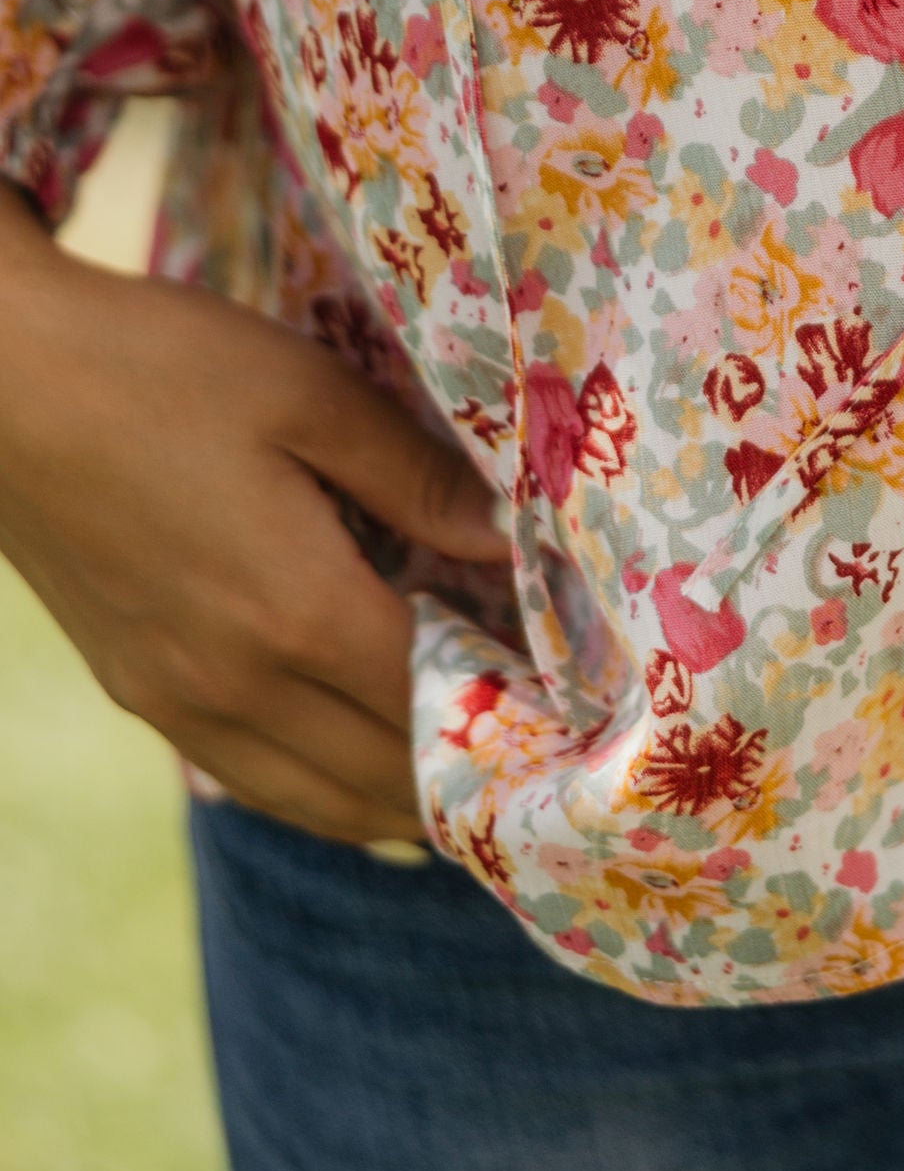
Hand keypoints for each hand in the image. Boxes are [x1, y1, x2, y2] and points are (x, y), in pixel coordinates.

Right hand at [0, 186, 512, 843]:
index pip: (438, 706)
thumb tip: (516, 547)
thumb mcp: (310, 395)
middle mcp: (237, 686)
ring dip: (402, 801)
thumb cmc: (163, 368)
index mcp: (296, 613)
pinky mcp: (137, 692)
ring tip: (475, 772)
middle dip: (472, 775)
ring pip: (317, 802)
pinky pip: (255, 778)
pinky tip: (365, 763)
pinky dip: (325, 789)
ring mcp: (177, 701)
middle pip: (385, 780)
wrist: (0, 383)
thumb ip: (419, 480)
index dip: (516, 710)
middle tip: (547, 748)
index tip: (580, 704)